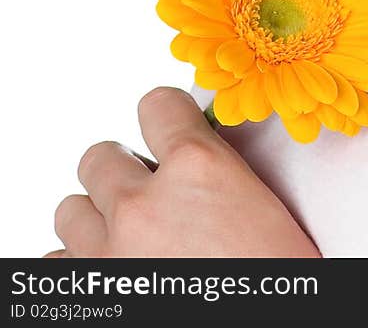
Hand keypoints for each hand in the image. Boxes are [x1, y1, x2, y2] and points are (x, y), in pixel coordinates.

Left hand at [42, 86, 321, 258]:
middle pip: (99, 157)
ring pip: (70, 210)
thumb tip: (200, 163)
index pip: (157, 105)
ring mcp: (107, 253)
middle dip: (122, 173)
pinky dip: (80, 266)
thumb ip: (219, 173)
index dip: (166, 118)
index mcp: (198, 168)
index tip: (171, 132)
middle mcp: (142, 203)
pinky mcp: (90, 295)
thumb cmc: (278, 279)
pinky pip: (57, 265)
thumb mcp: (263, 209)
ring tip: (127, 238)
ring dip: (96, 220)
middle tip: (150, 197)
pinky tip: (111, 272)